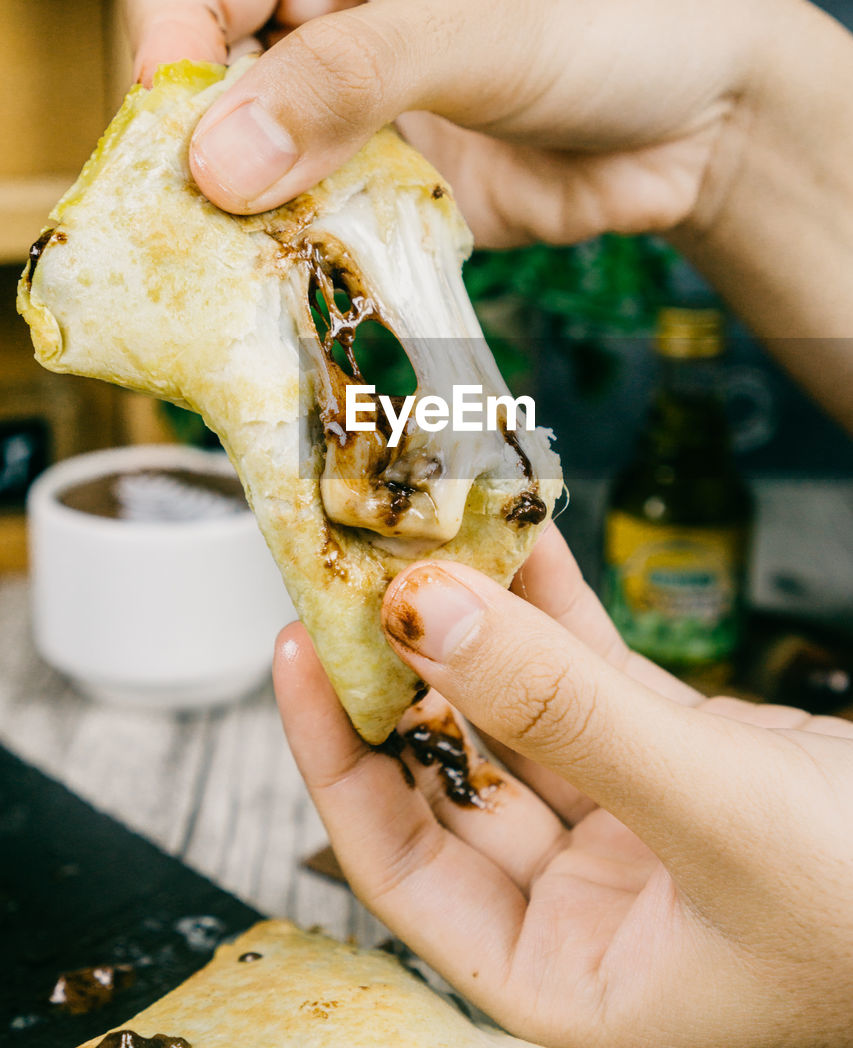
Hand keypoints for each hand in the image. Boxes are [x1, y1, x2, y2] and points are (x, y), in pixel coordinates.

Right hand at [126, 0, 786, 247]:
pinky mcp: (392, 196)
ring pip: (255, 180)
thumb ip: (342, 83)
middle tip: (200, 241)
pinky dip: (306, 266)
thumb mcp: (471, 26)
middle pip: (209, 102)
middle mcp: (323, 27)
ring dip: (248, 231)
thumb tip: (216, 163)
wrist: (709, 114)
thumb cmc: (609, 14)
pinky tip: (304, 296)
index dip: (169, 72)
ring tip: (245, 281)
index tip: (184, 157)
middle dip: (201, 169)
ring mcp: (356, 120)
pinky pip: (319, 235)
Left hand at [274, 524, 852, 1046]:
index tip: (297, 650)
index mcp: (569, 978)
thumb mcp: (710, 812)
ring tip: (426, 527)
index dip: (337, 755)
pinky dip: (556, 610)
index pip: (405, 861)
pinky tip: (516, 541)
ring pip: (524, 709)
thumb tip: (420, 616)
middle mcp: (590, 906)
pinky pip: (593, 676)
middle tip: (355, 566)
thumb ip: (561, 711)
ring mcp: (636, 825)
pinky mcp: (685, 761)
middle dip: (406, 666)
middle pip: (456, 770)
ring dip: (480, 620)